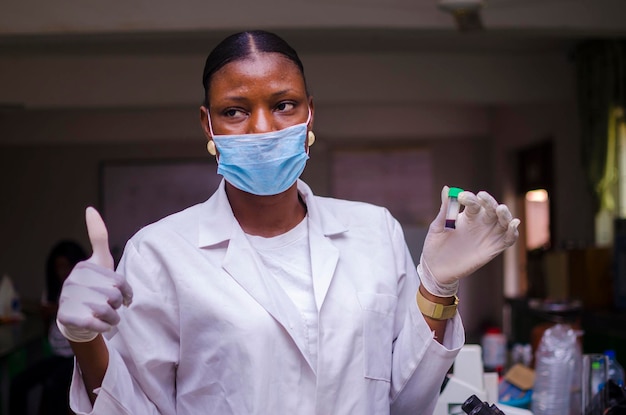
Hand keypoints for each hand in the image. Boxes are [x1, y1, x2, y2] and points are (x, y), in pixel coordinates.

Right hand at [57, 207, 132, 341]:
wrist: (78, 318)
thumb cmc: (95, 286)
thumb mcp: (101, 262)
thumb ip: (98, 238)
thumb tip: (90, 208)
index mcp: (85, 266)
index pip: (118, 281)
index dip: (125, 291)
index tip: (117, 283)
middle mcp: (74, 280)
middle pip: (115, 295)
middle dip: (118, 305)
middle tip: (112, 307)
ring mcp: (68, 297)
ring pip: (106, 310)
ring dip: (113, 318)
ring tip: (109, 317)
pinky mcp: (65, 315)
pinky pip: (95, 323)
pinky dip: (104, 327)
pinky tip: (102, 325)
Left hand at [419, 186, 519, 296]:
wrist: (436, 269)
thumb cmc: (435, 246)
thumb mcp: (437, 227)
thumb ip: (444, 210)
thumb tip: (446, 189)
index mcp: (467, 216)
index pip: (474, 203)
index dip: (470, 198)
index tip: (461, 196)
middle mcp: (480, 223)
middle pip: (491, 209)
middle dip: (489, 202)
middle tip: (482, 197)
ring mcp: (488, 236)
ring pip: (503, 222)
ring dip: (504, 214)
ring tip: (500, 209)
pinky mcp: (493, 249)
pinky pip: (508, 239)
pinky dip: (513, 232)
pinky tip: (513, 224)